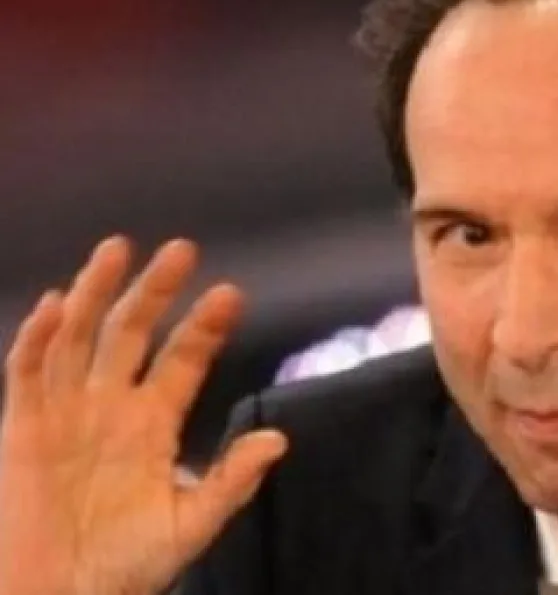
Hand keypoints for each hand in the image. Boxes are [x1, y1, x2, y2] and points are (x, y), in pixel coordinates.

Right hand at [0, 237, 287, 594]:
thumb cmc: (126, 568)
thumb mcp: (190, 524)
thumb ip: (232, 481)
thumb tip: (277, 439)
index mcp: (154, 423)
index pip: (183, 360)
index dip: (203, 327)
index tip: (230, 294)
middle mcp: (111, 406)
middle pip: (133, 333)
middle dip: (155, 291)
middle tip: (182, 249)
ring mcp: (66, 413)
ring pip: (80, 338)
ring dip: (97, 292)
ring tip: (118, 248)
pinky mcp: (22, 429)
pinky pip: (27, 374)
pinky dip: (39, 337)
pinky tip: (58, 304)